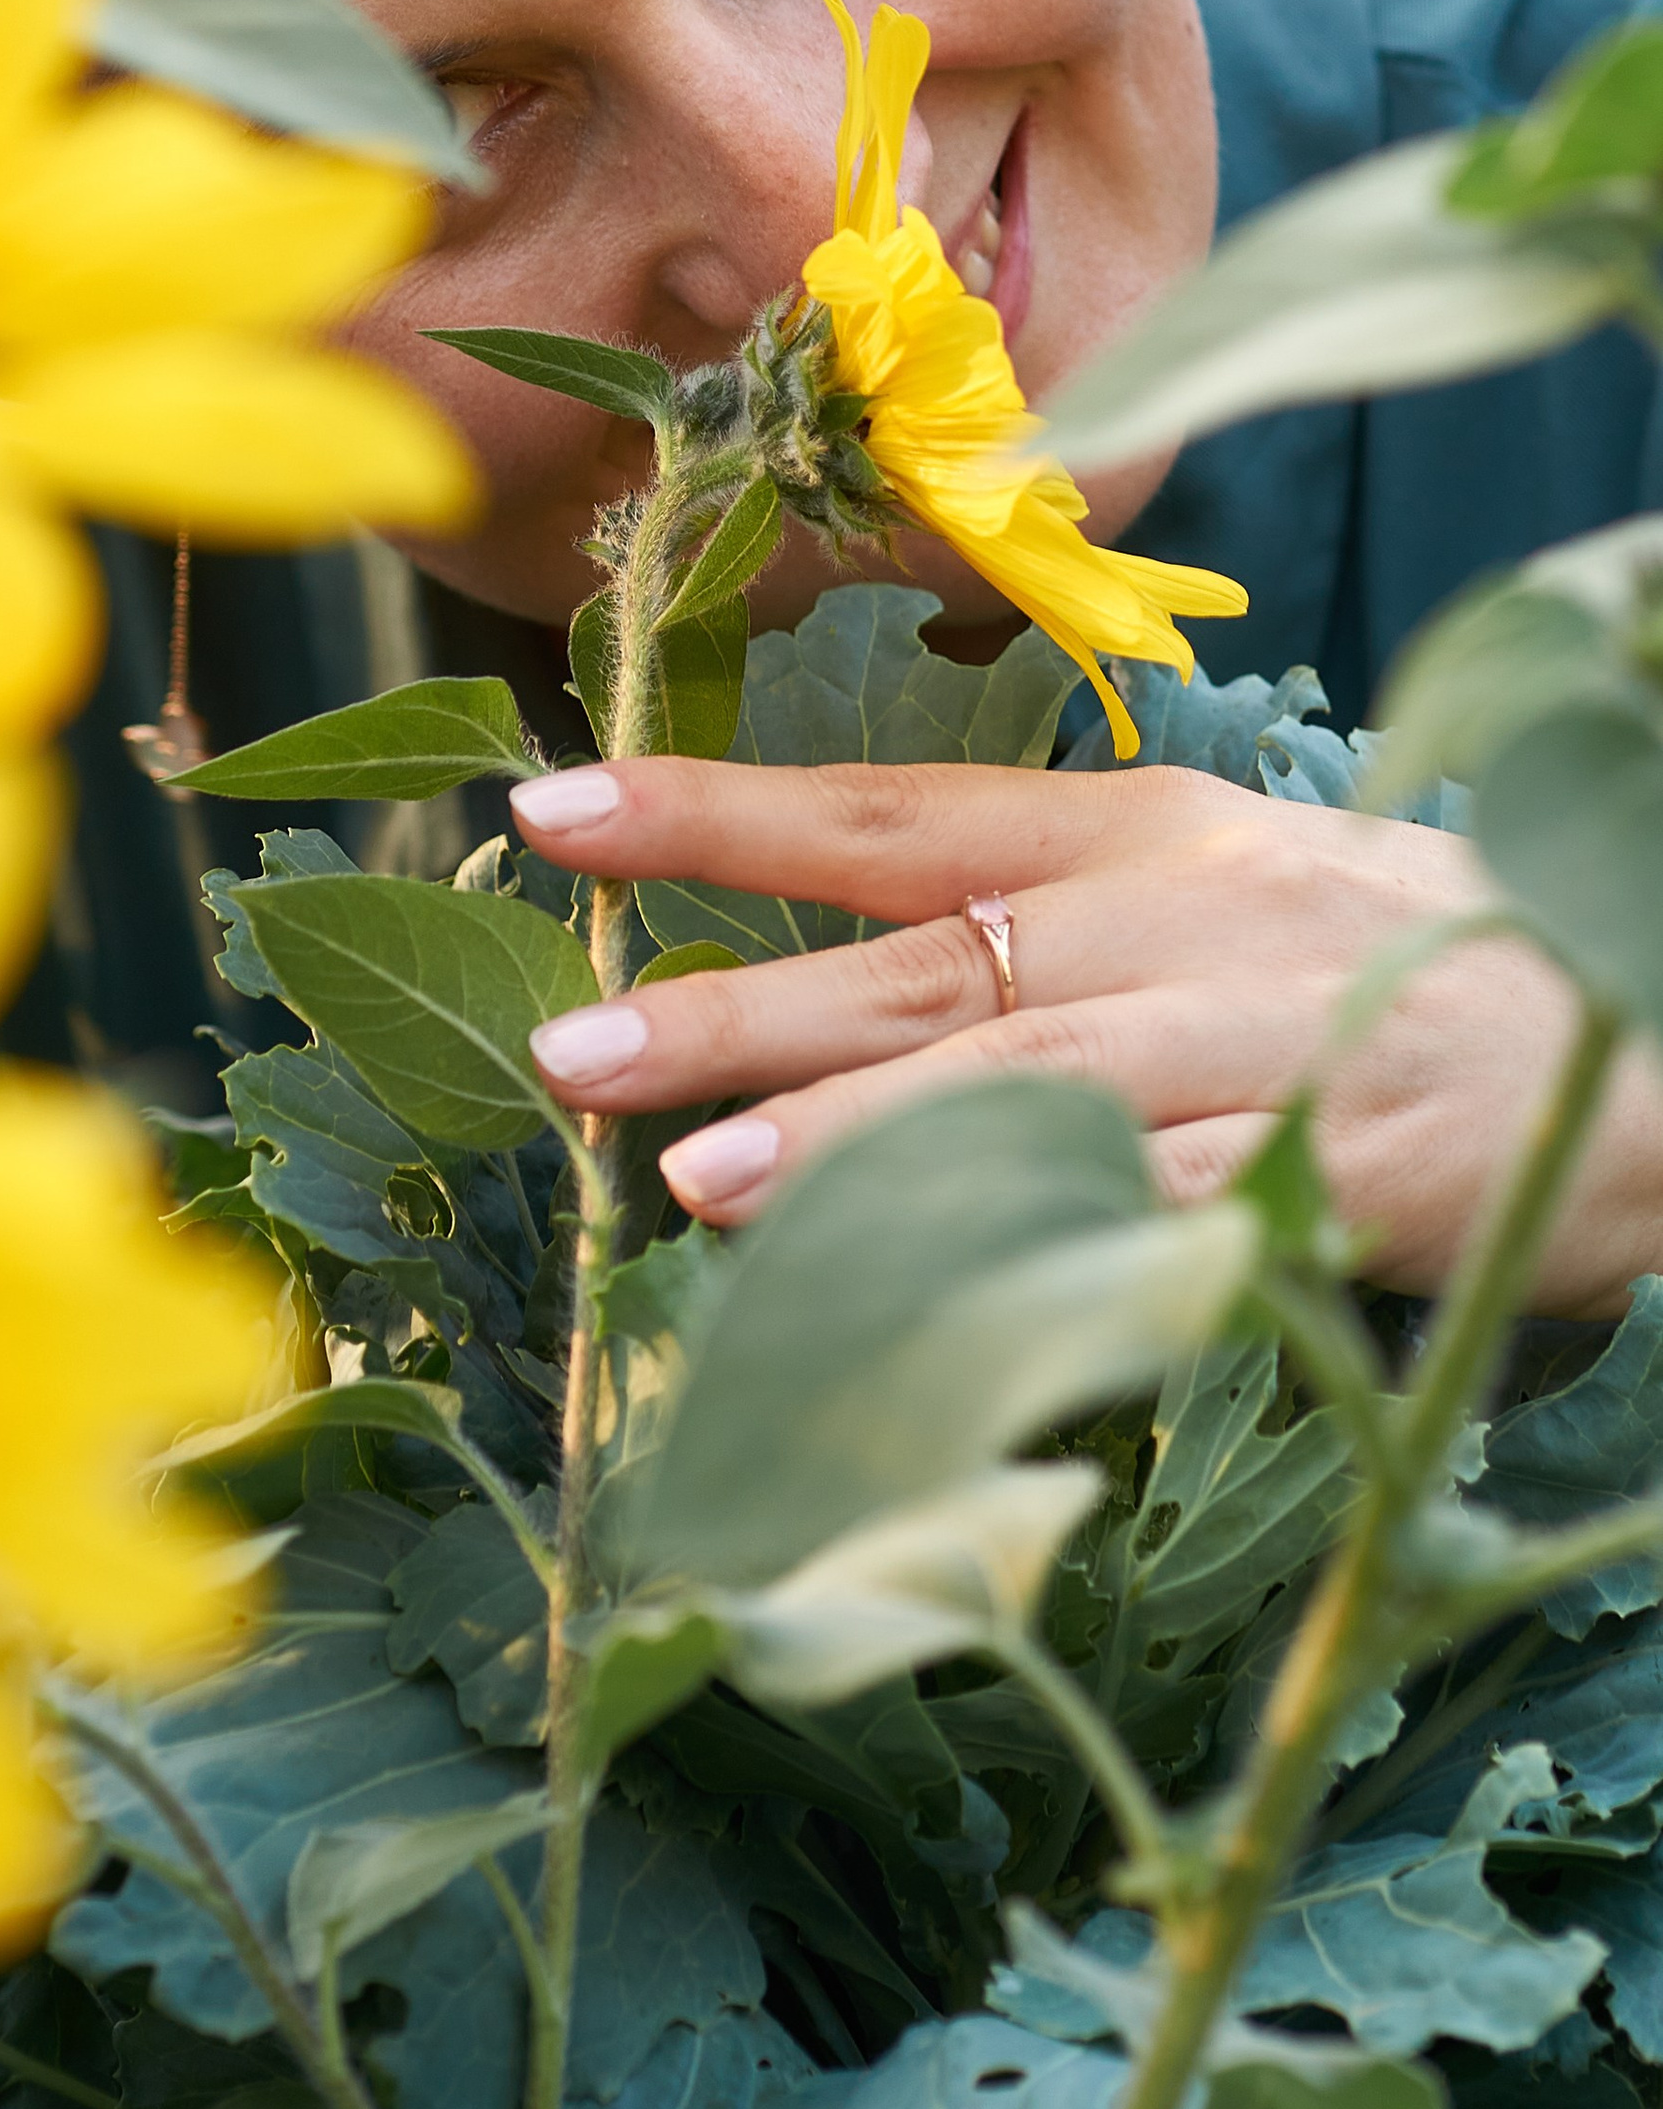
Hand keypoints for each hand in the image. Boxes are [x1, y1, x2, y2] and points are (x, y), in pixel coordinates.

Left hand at [511, 755, 1662, 1314]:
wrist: (1646, 1026)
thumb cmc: (1396, 965)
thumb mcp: (1221, 891)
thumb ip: (1044, 924)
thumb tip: (828, 991)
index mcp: (1139, 834)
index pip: (893, 812)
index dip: (719, 810)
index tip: (554, 809)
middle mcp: (1183, 922)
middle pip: (929, 960)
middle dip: (740, 1004)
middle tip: (574, 1050)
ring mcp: (1264, 1045)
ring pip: (1030, 1089)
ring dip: (859, 1140)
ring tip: (699, 1184)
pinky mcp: (1342, 1176)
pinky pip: (1173, 1221)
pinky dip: (1054, 1252)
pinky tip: (941, 1298)